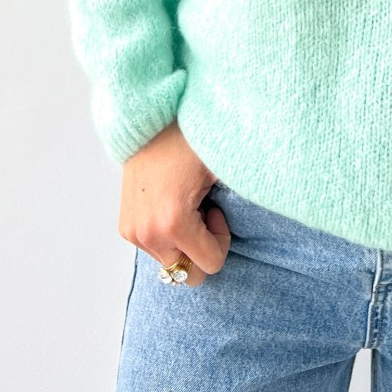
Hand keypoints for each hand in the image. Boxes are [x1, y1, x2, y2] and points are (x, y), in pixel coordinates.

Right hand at [118, 119, 229, 286]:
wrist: (151, 117)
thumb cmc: (191, 139)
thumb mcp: (221, 170)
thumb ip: (236, 204)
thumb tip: (265, 213)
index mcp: (173, 223)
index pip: (210, 266)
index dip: (221, 239)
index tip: (216, 208)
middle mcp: (147, 234)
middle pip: (187, 274)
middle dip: (201, 247)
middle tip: (203, 210)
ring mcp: (132, 232)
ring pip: (171, 262)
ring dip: (185, 241)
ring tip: (186, 203)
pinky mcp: (125, 226)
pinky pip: (156, 248)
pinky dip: (169, 235)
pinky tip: (171, 203)